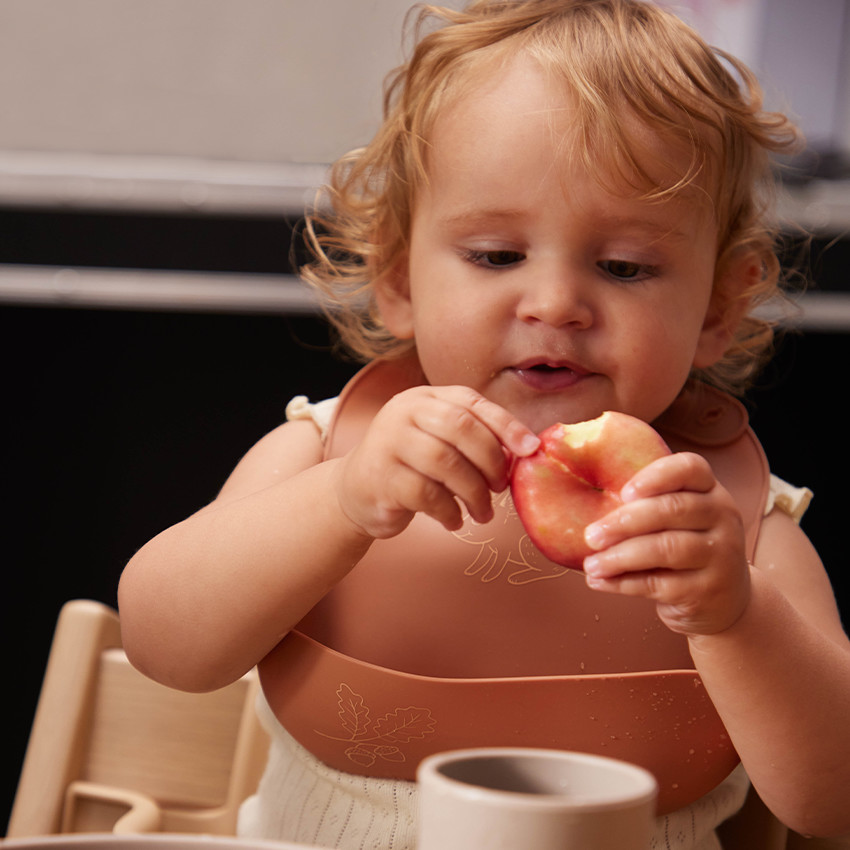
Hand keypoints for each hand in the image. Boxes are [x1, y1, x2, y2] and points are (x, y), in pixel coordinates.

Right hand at [335, 385, 539, 539]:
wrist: (356, 490)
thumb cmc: (411, 466)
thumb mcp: (441, 441)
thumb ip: (475, 438)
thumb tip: (526, 449)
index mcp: (425, 398)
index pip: (472, 402)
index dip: (506, 425)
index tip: (530, 450)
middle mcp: (403, 411)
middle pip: (459, 426)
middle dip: (490, 460)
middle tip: (500, 488)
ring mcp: (387, 442)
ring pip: (444, 462)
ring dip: (473, 492)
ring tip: (482, 512)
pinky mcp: (380, 477)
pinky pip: (426, 494)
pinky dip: (449, 511)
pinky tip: (454, 520)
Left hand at [582, 451, 750, 636]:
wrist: (727, 600)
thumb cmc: (685, 547)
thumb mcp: (677, 520)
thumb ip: (645, 505)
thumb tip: (584, 498)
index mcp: (710, 490)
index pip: (690, 468)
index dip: (656, 476)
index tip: (623, 492)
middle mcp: (722, 517)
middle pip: (672, 510)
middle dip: (624, 522)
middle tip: (590, 535)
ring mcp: (720, 555)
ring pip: (665, 548)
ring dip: (620, 556)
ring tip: (590, 564)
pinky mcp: (708, 590)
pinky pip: (660, 584)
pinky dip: (623, 582)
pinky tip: (599, 581)